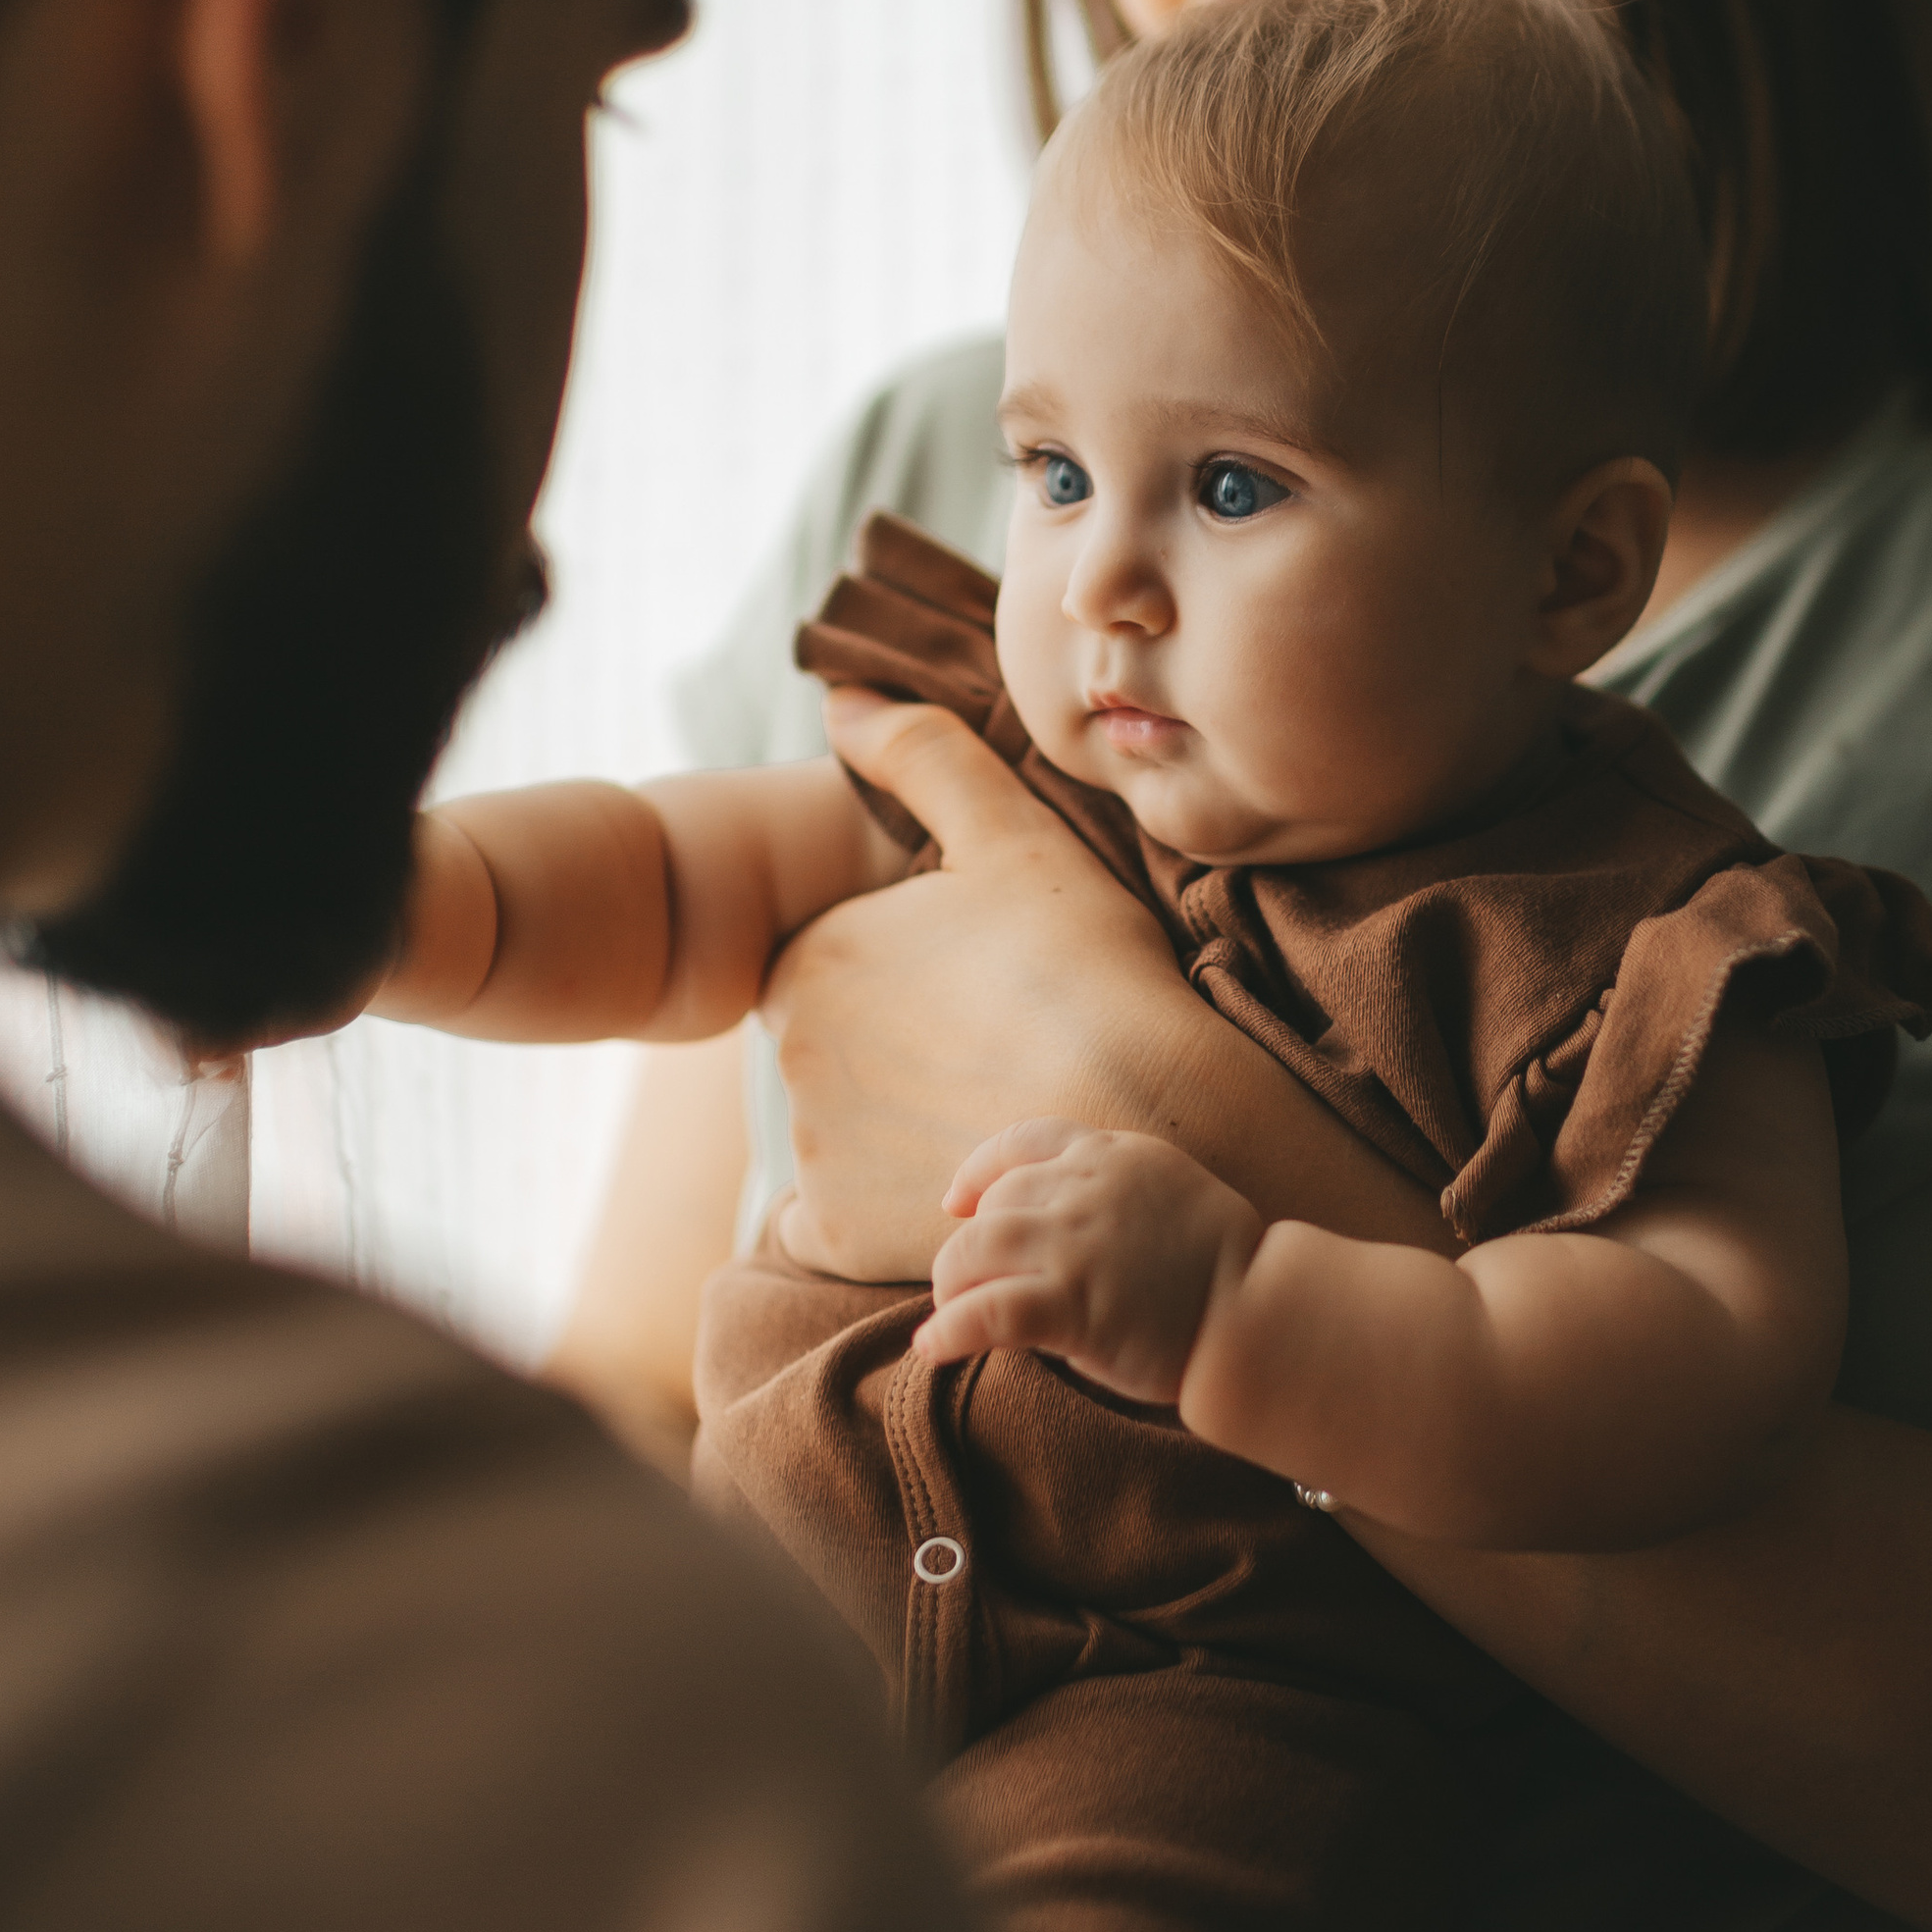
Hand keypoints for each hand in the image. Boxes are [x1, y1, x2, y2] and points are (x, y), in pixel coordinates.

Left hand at [761, 693, 1206, 1282]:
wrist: (1144, 1119)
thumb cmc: (1082, 966)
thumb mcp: (1009, 832)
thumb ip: (919, 752)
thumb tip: (841, 694)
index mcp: (812, 956)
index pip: (838, 962)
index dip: (914, 971)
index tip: (984, 984)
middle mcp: (787, 1056)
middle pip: (837, 1047)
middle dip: (896, 1050)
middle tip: (999, 1048)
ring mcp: (813, 1153)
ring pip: (845, 1132)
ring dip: (895, 1128)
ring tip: (995, 1115)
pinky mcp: (844, 1237)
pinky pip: (837, 1222)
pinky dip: (877, 1209)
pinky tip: (950, 1184)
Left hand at [915, 1117, 1261, 1399]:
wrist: (1261, 1313)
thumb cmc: (1226, 1266)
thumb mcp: (1170, 1193)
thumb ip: (1112, 1195)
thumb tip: (1055, 1227)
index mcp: (1114, 1155)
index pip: (1026, 1141)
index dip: (979, 1170)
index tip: (957, 1201)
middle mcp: (1087, 1188)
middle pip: (993, 1205)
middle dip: (969, 1246)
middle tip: (967, 1286)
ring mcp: (1077, 1244)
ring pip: (973, 1250)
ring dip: (951, 1284)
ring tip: (950, 1314)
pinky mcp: (1073, 1304)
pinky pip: (987, 1312)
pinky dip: (948, 1330)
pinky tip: (931, 1348)